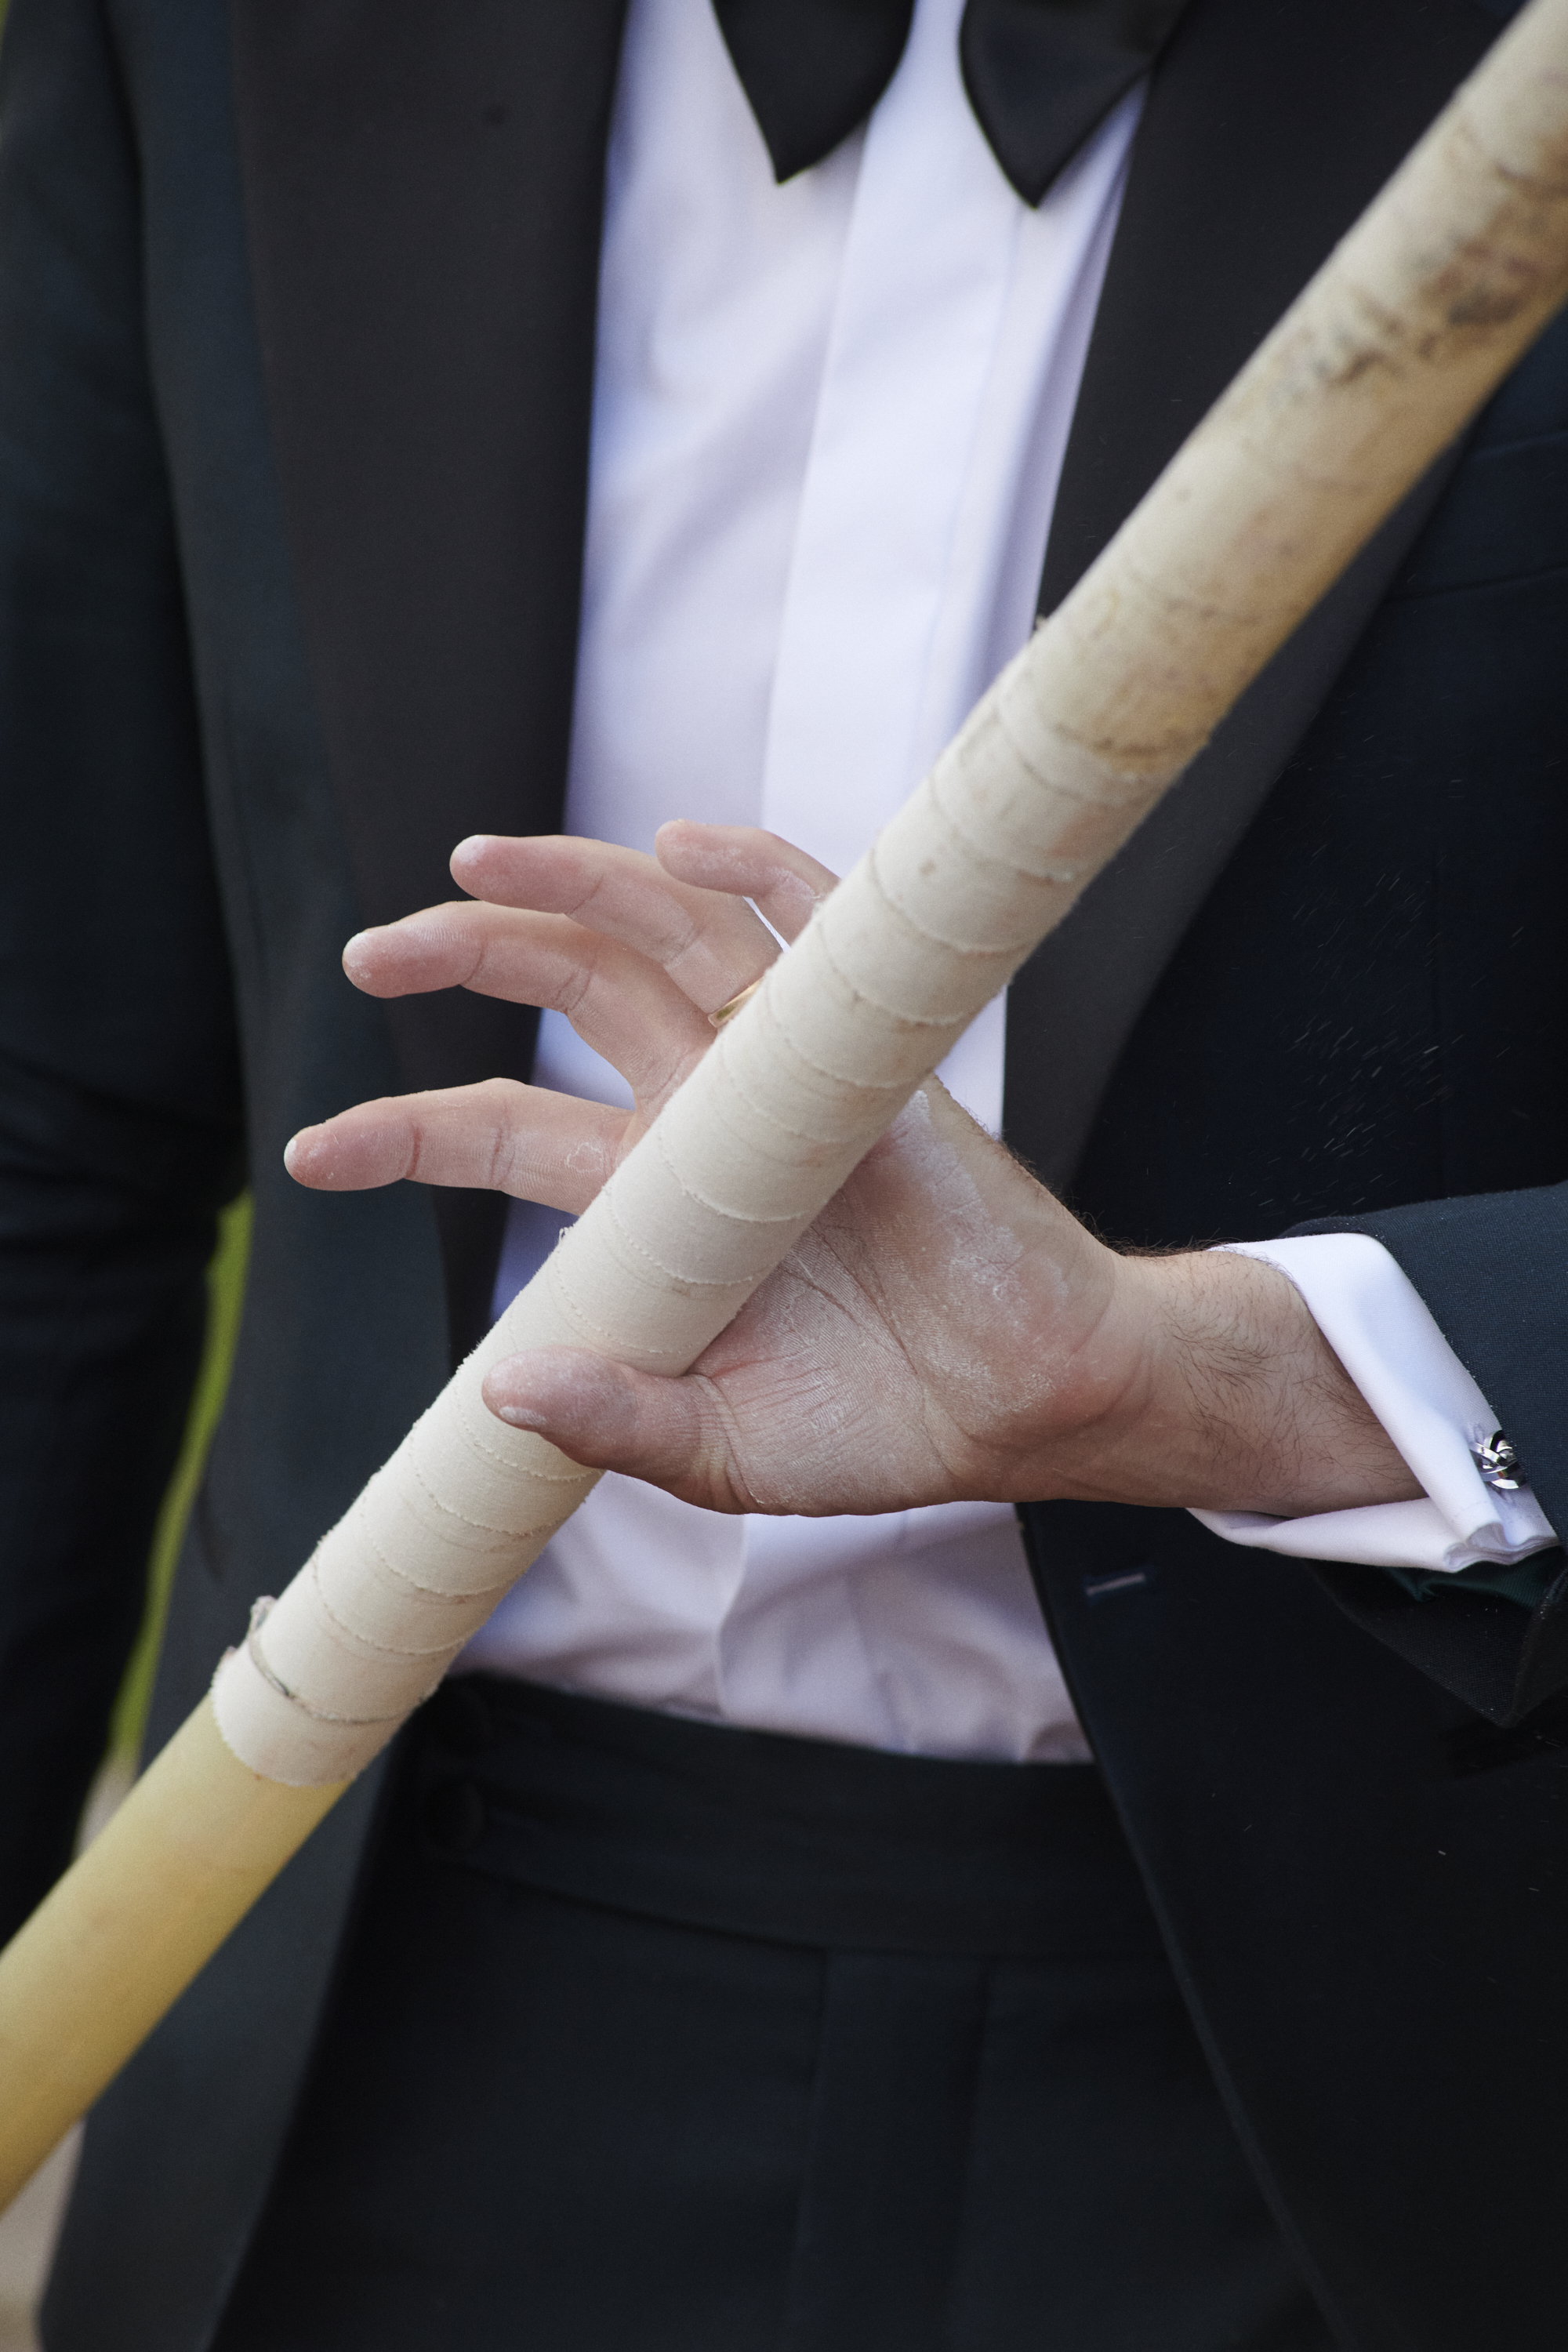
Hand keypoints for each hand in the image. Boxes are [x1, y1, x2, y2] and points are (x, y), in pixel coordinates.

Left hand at [286, 825, 1420, 1520]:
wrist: (1025, 1400)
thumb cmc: (882, 1425)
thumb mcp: (724, 1451)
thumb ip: (619, 1421)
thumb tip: (503, 1393)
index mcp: (655, 1204)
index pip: (506, 1133)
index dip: (406, 1133)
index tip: (310, 1155)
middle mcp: (704, 1116)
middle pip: (571, 990)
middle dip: (467, 954)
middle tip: (370, 954)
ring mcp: (784, 1072)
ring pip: (668, 934)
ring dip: (572, 884)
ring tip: (471, 861)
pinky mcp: (871, 1054)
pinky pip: (812, 930)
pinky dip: (756, 874)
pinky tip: (688, 843)